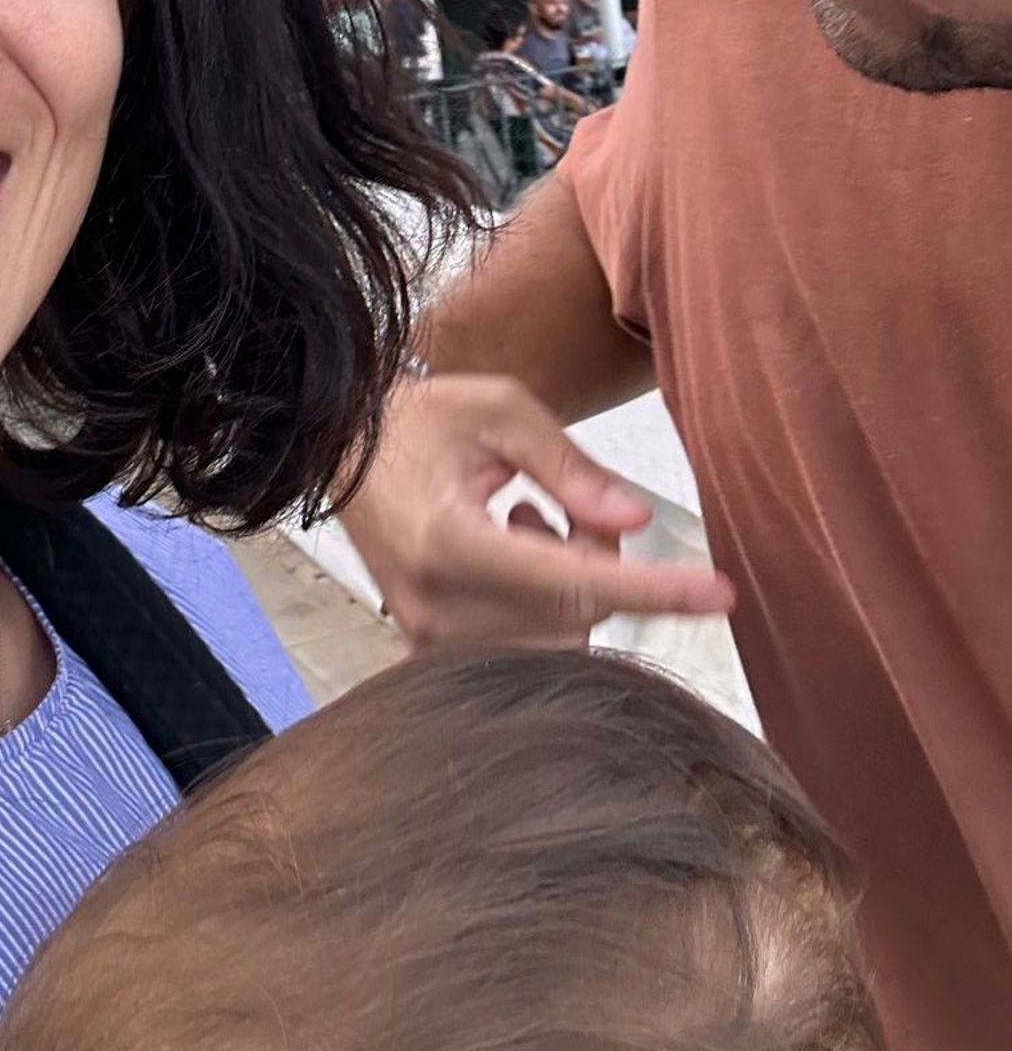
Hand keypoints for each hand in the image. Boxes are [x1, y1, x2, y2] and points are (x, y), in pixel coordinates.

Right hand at [340, 371, 735, 647]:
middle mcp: (437, 607)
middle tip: (567, 498)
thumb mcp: (497, 408)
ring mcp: (429, 638)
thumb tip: (637, 522)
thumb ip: (569, 464)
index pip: (574, 581)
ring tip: (524, 517)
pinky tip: (508, 550)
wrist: (338, 450)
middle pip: (576, 612)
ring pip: (559, 635)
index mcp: (448, 542)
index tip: (721, 593)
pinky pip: (527, 647)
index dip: (655, 589)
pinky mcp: (431, 650)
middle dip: (599, 557)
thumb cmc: (419, 420)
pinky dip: (543, 602)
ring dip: (570, 580)